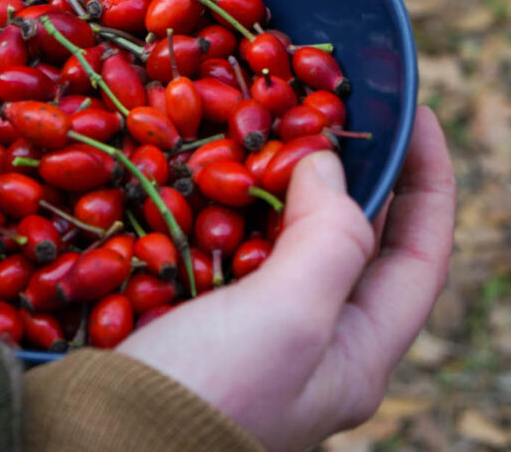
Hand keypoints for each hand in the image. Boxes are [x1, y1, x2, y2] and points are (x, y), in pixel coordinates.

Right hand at [117, 106, 455, 451]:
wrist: (96, 435)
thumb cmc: (206, 390)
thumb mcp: (289, 320)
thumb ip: (328, 239)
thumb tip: (325, 163)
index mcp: (354, 351)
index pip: (420, 254)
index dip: (429, 181)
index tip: (414, 114)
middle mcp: (307, 338)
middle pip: (347, 237)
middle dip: (343, 170)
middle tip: (320, 108)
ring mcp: (246, 324)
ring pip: (277, 232)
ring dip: (271, 178)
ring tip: (258, 122)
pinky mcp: (192, 309)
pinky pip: (218, 239)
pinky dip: (213, 197)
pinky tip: (196, 164)